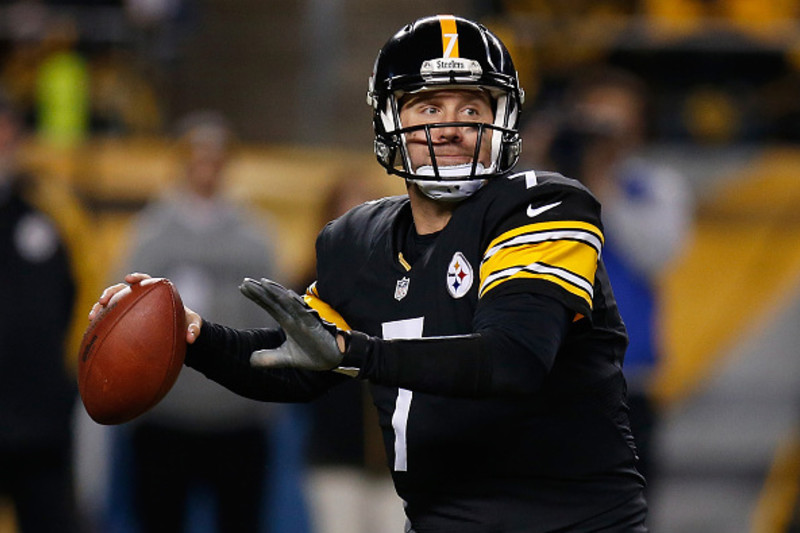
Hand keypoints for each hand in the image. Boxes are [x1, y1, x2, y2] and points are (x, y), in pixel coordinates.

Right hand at [88, 272, 202, 343]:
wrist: (178, 332)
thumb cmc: (186, 324)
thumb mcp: (194, 325)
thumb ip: (195, 329)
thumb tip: (191, 338)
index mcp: (156, 292)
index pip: (145, 281)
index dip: (137, 278)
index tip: (130, 279)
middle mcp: (140, 297)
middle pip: (122, 290)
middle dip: (111, 293)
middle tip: (103, 301)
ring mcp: (130, 307)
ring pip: (112, 304)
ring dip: (100, 308)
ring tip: (92, 317)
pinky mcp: (124, 318)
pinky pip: (111, 319)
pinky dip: (101, 323)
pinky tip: (93, 331)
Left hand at [239, 277, 341, 369]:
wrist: (333, 361)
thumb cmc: (312, 354)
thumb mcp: (286, 358)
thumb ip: (269, 358)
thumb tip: (250, 360)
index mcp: (288, 321)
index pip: (269, 305)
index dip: (257, 296)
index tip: (242, 287)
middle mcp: (294, 317)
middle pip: (275, 301)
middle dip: (261, 291)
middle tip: (246, 282)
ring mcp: (304, 319)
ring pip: (287, 303)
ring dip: (276, 292)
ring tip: (263, 283)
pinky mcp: (314, 325)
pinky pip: (303, 312)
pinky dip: (295, 303)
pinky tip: (286, 294)